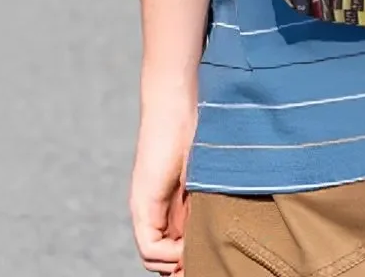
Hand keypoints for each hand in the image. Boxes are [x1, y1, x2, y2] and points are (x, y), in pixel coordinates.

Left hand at [131, 90, 197, 274]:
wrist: (177, 104)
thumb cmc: (198, 128)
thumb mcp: (206, 173)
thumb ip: (205, 198)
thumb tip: (220, 226)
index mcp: (168, 203)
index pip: (171, 246)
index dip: (187, 258)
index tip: (209, 257)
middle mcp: (151, 209)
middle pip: (161, 256)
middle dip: (182, 266)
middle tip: (204, 264)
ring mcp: (145, 207)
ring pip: (153, 256)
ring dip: (175, 262)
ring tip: (197, 254)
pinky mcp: (144, 202)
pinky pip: (149, 246)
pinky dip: (168, 254)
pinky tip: (186, 245)